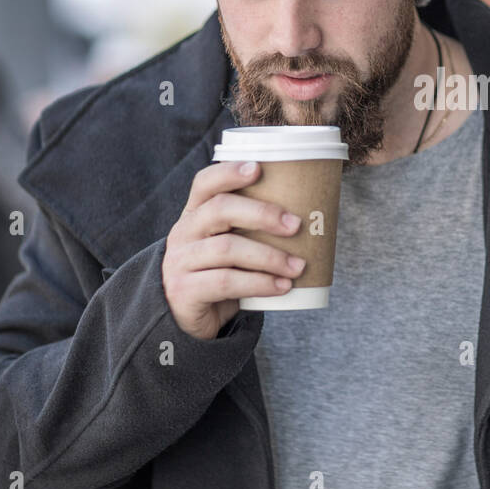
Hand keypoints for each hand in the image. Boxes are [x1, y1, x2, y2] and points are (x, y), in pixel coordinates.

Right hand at [161, 160, 305, 339]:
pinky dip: (260, 283)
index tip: (258, 169)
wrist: (189, 318)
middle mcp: (183, 233)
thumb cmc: (220, 272)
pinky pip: (226, 282)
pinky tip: (282, 286)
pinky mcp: (185, 291)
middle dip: (262, 214)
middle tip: (296, 224)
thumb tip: (309, 216)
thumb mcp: (229, 245)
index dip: (229, 172)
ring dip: (269, 256)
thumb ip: (252, 229)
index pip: (205, 183)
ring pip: (227, 249)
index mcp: (194, 214)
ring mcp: (180, 262)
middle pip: (219, 210)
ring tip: (298, 266)